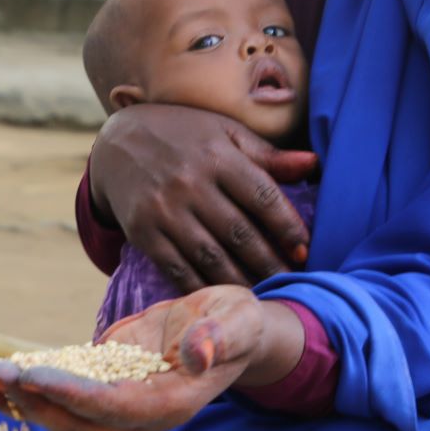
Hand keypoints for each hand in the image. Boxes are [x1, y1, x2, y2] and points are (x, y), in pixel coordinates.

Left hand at [0, 288, 305, 430]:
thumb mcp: (236, 322)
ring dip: (13, 402)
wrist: (227, 331)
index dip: (72, 395)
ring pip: (56, 415)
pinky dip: (19, 388)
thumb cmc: (235, 324)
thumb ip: (221, 339)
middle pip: (75, 422)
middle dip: (31, 402)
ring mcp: (114, 403)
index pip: (113, 407)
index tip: (33, 377)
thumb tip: (199, 354)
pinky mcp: (98, 385)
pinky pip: (54, 394)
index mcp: (168, 403)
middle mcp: (136, 413)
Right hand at [88, 105, 317, 290]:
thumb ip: (268, 155)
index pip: (263, 196)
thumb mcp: (225, 133)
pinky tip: (223, 297)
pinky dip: (203, 287)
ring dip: (242, 282)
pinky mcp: (142, 232)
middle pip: (240, 233)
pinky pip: (178, 268)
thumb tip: (314, 163)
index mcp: (217, 156)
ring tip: (264, 296)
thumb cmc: (184, 136)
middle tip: (292, 283)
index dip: (288, 227)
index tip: (305, 250)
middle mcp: (190, 183)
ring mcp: (163, 210)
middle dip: (270, 263)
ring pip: (211, 257)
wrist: (115, 141)